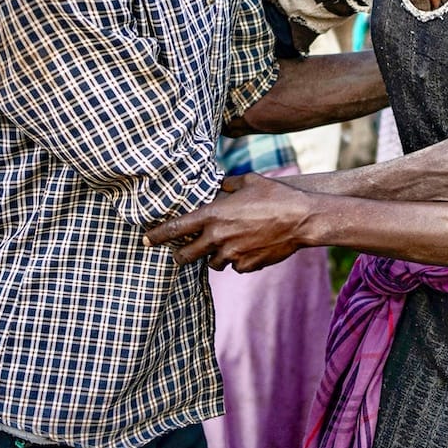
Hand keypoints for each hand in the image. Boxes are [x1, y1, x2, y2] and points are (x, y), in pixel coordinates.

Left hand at [145, 173, 314, 270]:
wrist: (302, 219)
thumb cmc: (276, 195)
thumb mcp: (248, 181)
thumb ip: (228, 185)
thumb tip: (220, 187)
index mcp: (213, 215)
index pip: (175, 229)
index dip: (157, 236)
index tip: (145, 241)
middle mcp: (218, 237)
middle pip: (186, 256)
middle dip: (181, 255)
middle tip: (181, 253)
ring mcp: (233, 254)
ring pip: (213, 263)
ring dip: (215, 256)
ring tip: (228, 244)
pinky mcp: (248, 266)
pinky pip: (235, 266)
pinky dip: (238, 259)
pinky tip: (250, 247)